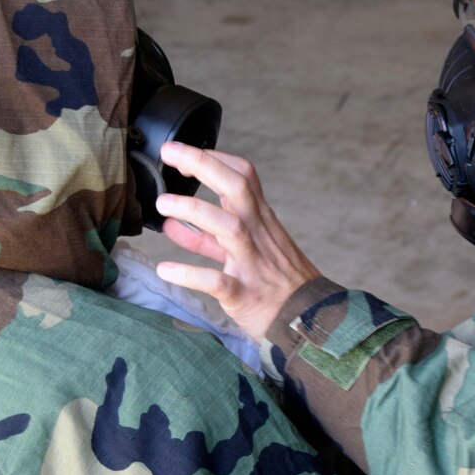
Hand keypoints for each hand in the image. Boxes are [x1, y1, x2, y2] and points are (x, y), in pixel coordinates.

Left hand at [151, 143, 320, 340]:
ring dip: (195, 211)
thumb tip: (172, 222)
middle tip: (170, 153)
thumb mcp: (252, 250)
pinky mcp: (245, 295)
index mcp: (262, 222)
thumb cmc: (279, 284)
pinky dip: (190, 274)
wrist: (312, 322)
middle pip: (237, 189)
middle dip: (203, 165)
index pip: (244, 176)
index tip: (181, 153)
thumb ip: (211, 237)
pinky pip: (218, 281)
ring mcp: (253, 265)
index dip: (213, 158)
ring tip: (162, 205)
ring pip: (229, 227)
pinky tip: (165, 270)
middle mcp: (259, 236)